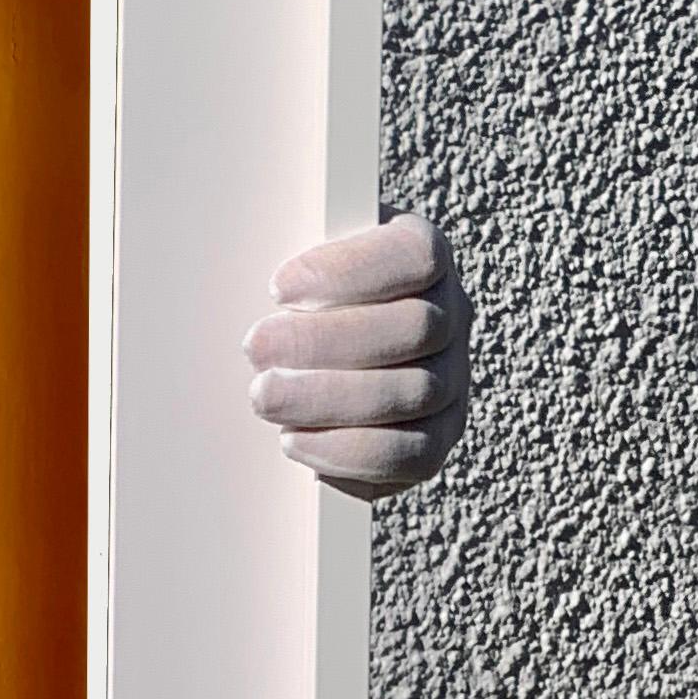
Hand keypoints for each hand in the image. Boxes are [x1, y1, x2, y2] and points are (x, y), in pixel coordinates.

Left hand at [244, 212, 469, 498]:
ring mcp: (452, 378)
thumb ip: (280, 244)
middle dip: (324, 341)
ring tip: (264, 396)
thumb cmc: (297, 291)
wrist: (311, 349)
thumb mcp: (291, 252)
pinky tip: (294, 439)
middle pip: (413, 327)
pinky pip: (411, 454)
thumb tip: (246, 263)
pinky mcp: (436, 436)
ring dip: (329, 398)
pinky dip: (348, 450)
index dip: (347, 272)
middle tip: (256, 348)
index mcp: (420, 252)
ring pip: (413, 392)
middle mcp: (450, 314)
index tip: (277, 289)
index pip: (411, 255)